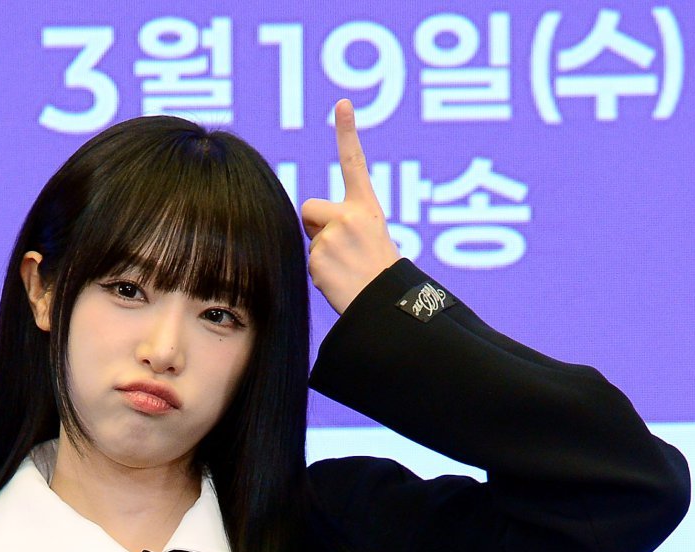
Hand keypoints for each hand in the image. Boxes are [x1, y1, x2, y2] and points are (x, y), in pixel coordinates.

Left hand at [301, 99, 401, 315]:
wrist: (385, 306)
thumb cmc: (380, 276)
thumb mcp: (369, 240)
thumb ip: (343, 224)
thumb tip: (312, 226)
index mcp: (366, 208)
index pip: (354, 163)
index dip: (347, 132)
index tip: (342, 103)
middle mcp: (349, 215)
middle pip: (310, 209)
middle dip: (315, 227)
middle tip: (341, 251)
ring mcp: (332, 236)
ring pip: (309, 242)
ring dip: (321, 257)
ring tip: (347, 273)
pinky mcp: (318, 258)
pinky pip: (309, 264)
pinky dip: (321, 276)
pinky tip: (340, 284)